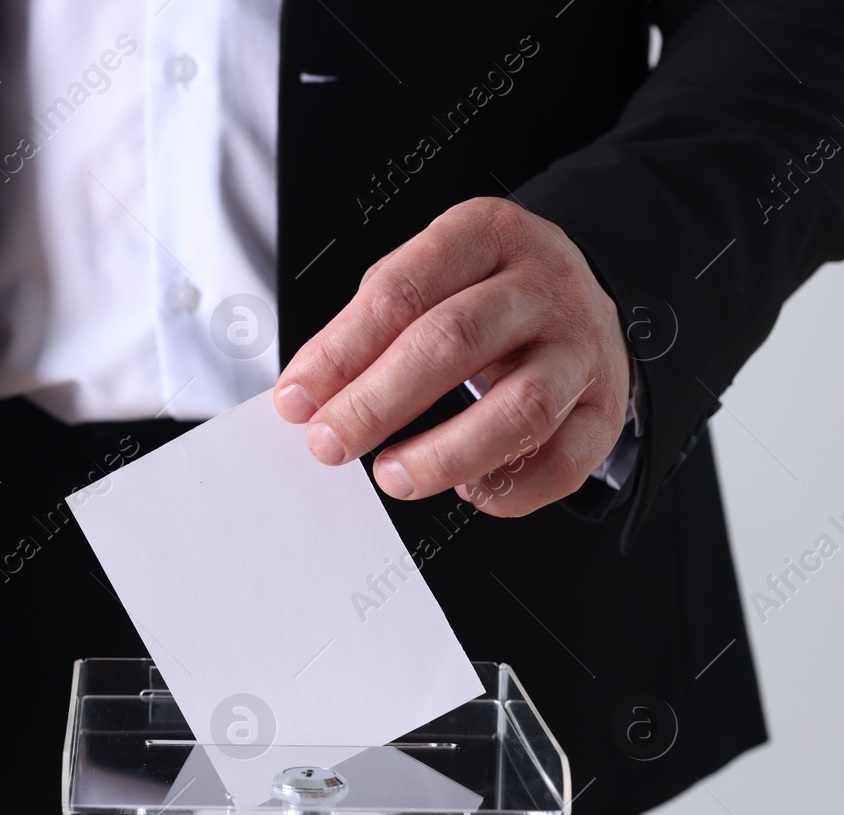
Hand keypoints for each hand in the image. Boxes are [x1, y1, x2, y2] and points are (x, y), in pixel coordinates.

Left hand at [274, 197, 630, 515]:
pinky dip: (510, 487)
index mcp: (485, 235)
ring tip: (392, 476)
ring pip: (520, 408)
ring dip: (445, 453)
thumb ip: (367, 328)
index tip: (296, 399)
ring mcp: (582, 347)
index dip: (340, 351)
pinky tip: (467, 488)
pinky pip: (563, 460)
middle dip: (377, 402)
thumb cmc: (482, 293)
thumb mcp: (426, 278)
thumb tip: (306, 396)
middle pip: (453, 342)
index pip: (400, 292)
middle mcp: (542, 286)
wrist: (581, 300)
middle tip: (329, 443)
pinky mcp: (607, 408)